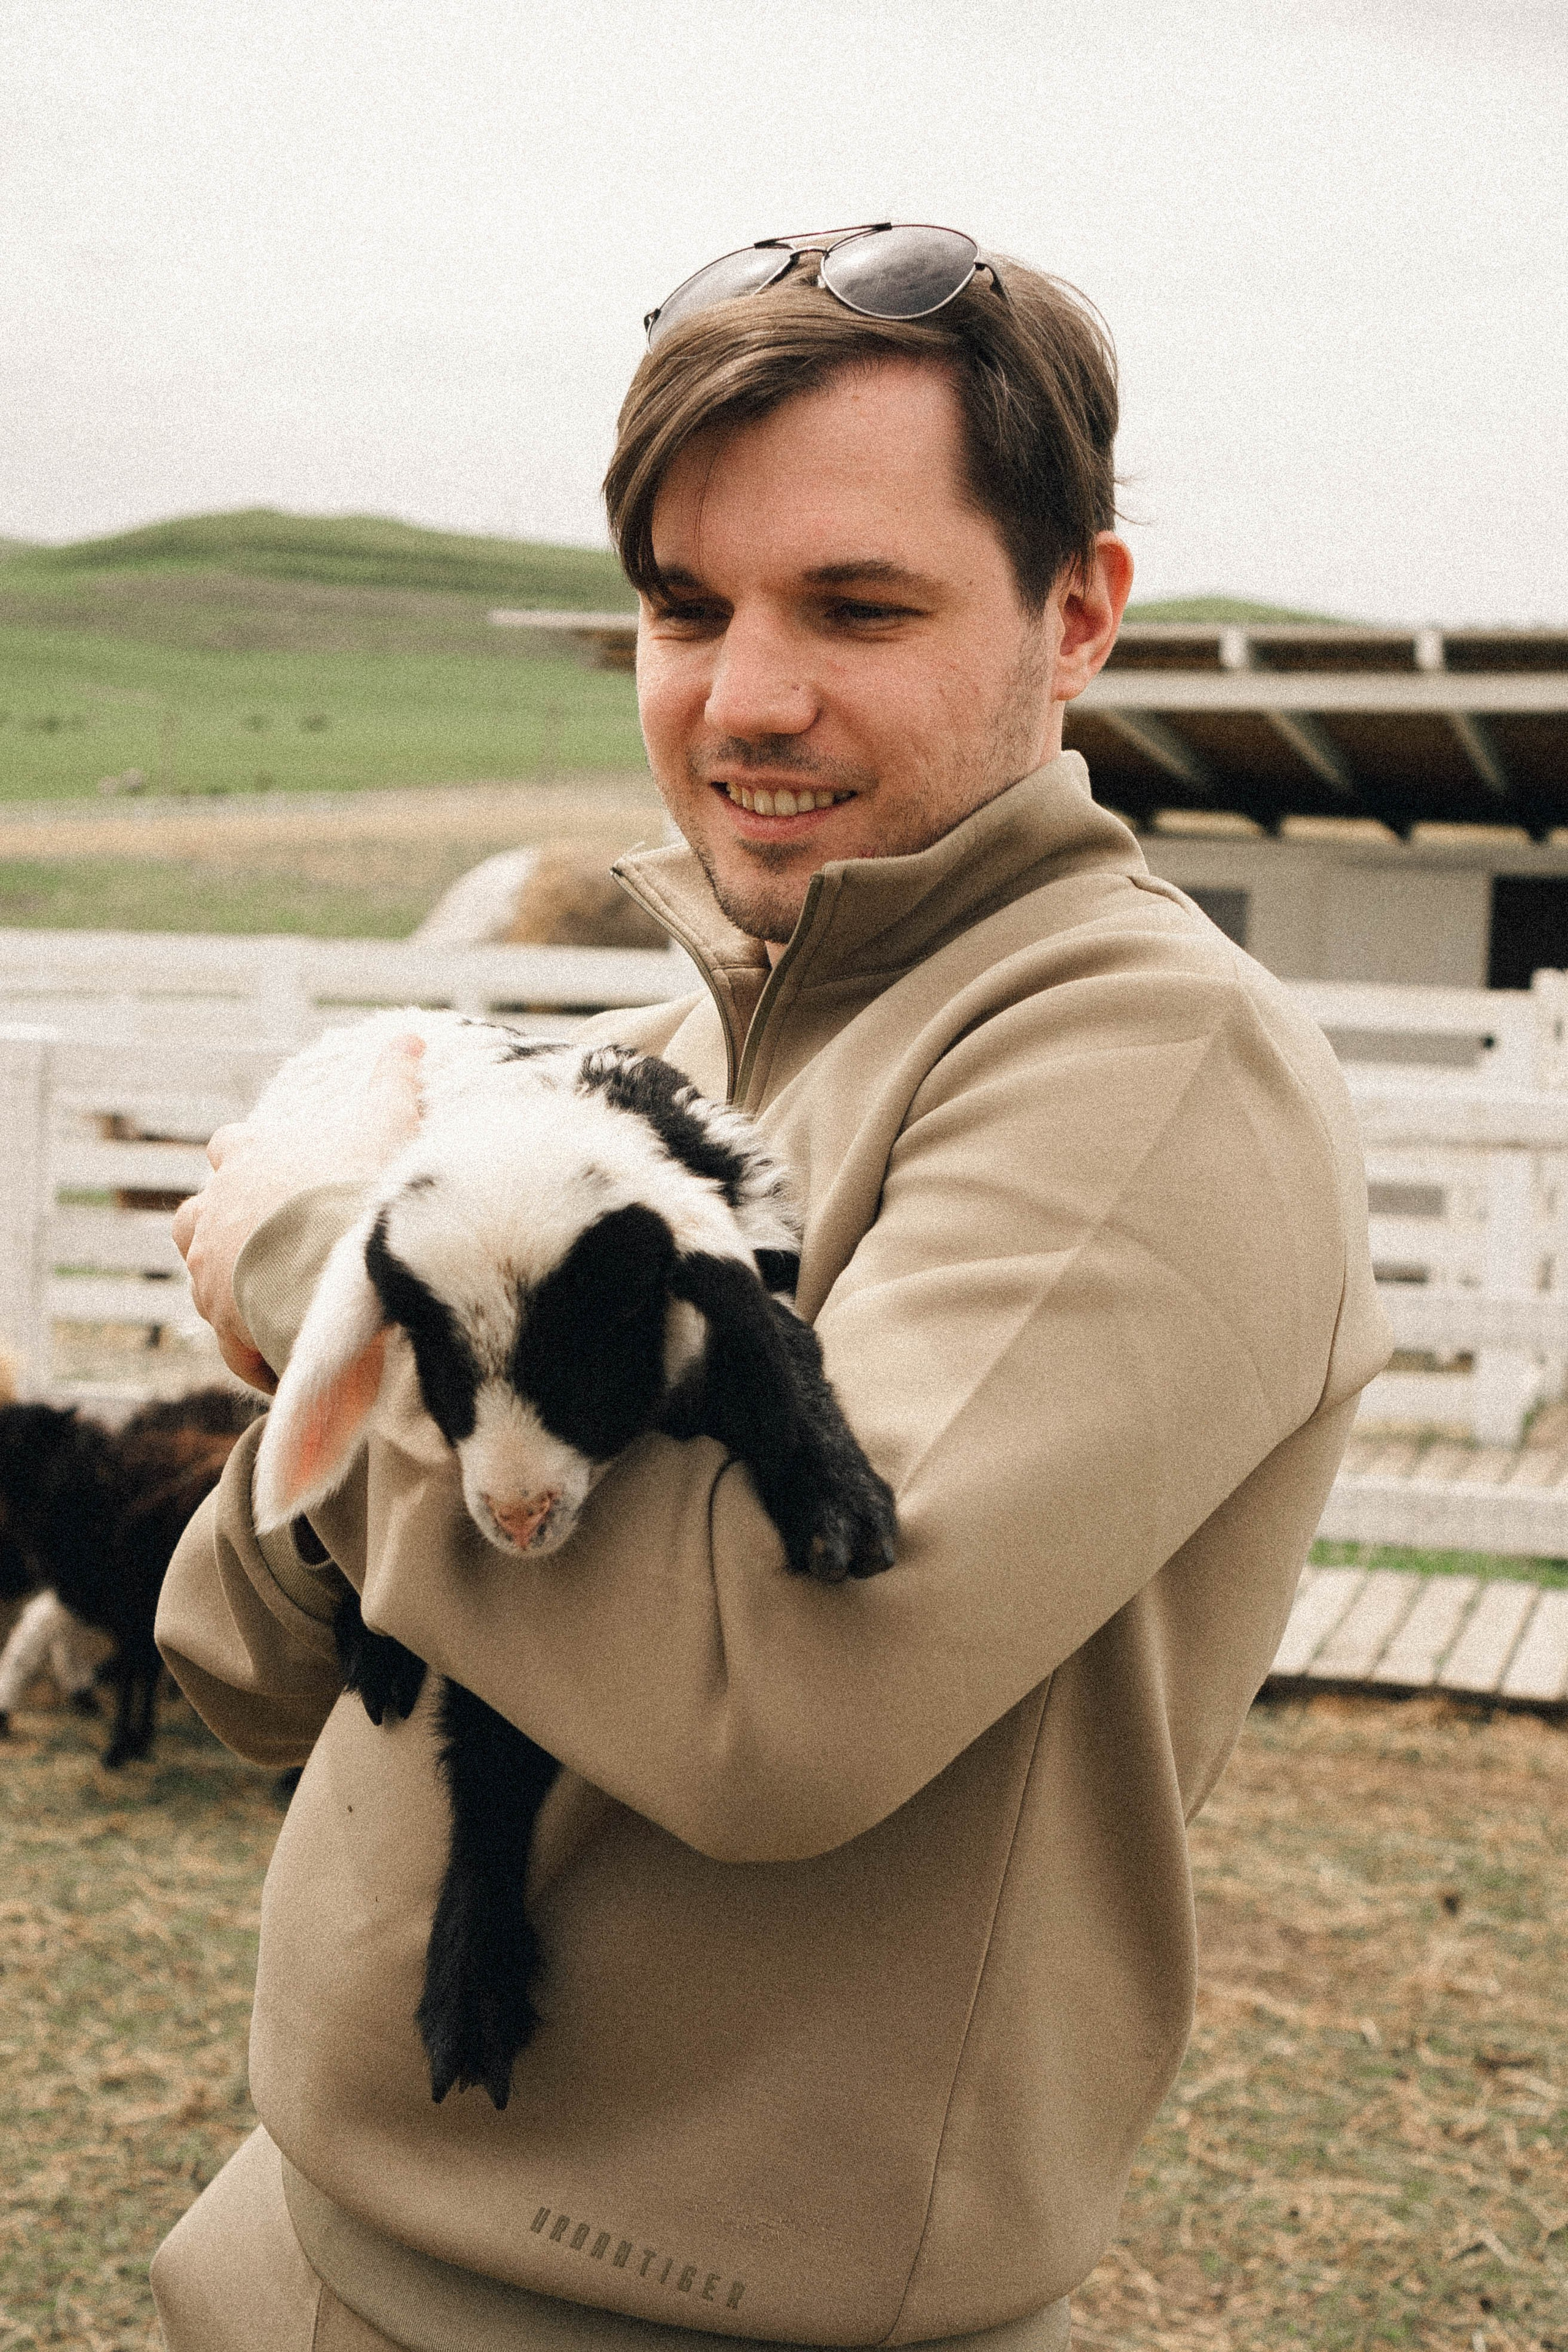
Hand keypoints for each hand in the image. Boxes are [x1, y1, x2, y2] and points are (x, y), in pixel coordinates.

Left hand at [173, 1033, 425, 1390]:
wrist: (340, 1255)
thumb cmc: (360, 1181)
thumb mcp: (387, 1118)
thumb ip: (395, 1079)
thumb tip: (410, 1036)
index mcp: (248, 1157)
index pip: (230, 1147)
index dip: (249, 1161)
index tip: (277, 1175)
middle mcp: (216, 1208)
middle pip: (195, 1214)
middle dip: (223, 1228)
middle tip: (271, 1246)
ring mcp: (209, 1264)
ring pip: (201, 1272)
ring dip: (229, 1285)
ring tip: (271, 1300)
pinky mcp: (218, 1314)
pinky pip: (227, 1335)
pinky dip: (249, 1343)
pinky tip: (285, 1351)